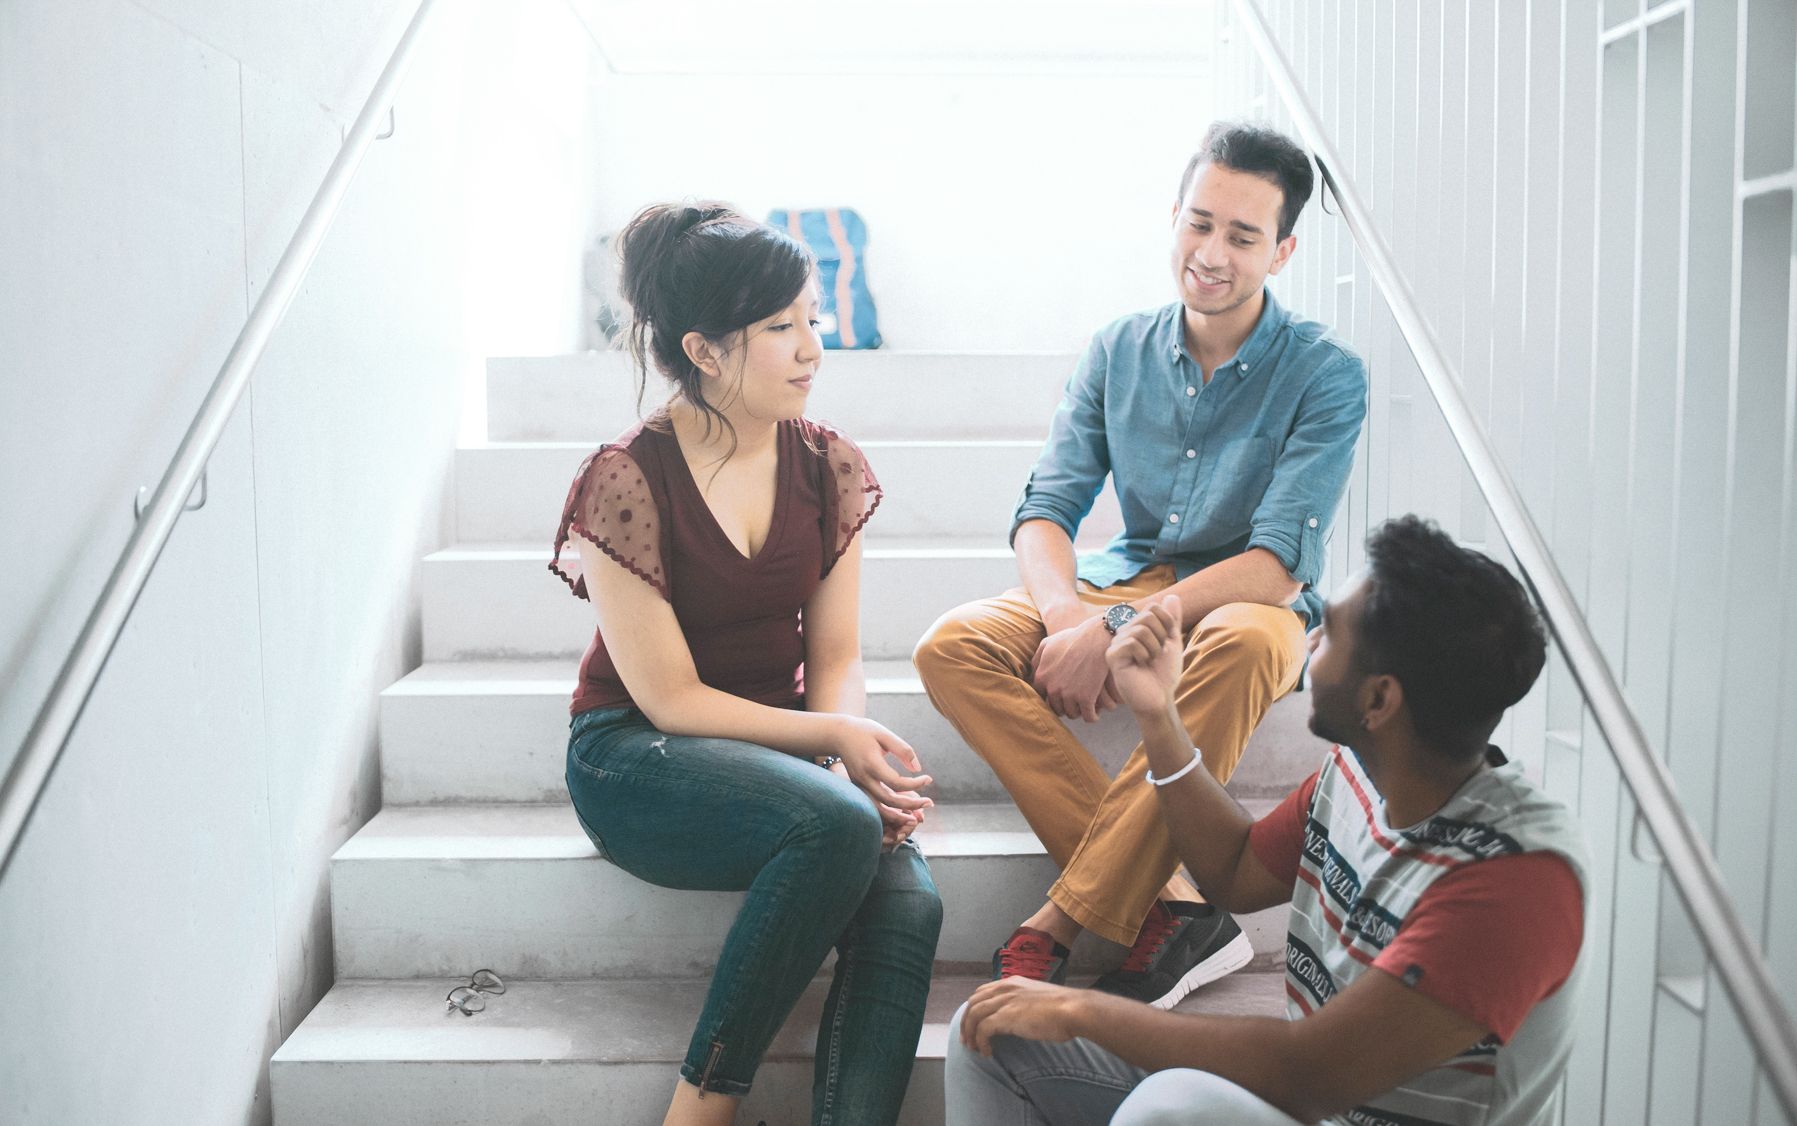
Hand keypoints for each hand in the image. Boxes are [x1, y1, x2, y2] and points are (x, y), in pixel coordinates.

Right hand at [827, 716, 933, 818]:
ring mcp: (859, 785)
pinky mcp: (859, 788)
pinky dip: (888, 812)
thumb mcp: (884, 734)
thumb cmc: (864, 731)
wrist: (838, 735)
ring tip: (915, 818)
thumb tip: (918, 769)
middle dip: (911, 805)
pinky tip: (902, 811)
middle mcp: (864, 779)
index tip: (928, 779)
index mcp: (871, 764)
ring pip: (879, 809)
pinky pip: (874, 805)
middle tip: (929, 803)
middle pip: (889, 801)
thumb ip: (902, 750)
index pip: (896, 783)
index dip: (915, 784)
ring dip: (898, 816)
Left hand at [959, 976, 1091, 1055]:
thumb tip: (1021, 1016)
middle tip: (967, 1039)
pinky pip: (983, 1030)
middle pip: (973, 1003)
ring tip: (974, 1048)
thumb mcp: (1039, 998)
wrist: (1074, 1009)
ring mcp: (1004, 1001)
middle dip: (967, 1022)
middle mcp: (1005, 988)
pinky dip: (981, 1042)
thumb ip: (1025, 1002)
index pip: (982, 992)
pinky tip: (987, 1052)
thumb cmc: (1064, 1007)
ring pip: (973, 1016)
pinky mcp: (1006, 1016)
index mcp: (1012, 982)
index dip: (974, 1008)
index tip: (974, 1023)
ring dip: (970, 1034)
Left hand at [1032, 616, 1120, 721]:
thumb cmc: (1073, 638)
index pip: (1041, 697)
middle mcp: (1052, 689)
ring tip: (1084, 707)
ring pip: (1072, 713)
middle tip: (1073, 702)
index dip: (1050, 698)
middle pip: (1056, 708)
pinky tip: (1095, 713)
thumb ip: (1037, 659)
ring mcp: (1069, 695)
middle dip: (1064, 706)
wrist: (1096, 638)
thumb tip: (1031, 672)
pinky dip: (1092, 717)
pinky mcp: (1086, 699)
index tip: (1059, 697)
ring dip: (1078, 712)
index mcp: (1041, 677)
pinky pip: (1089, 717)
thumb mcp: (1048, 643)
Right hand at [1103, 594, 1184, 715]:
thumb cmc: (1163, 673)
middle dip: (1160, 637)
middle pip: (1147, 616)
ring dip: (1154, 648)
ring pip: (1141, 629)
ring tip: (1148, 661)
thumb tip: (1172, 595)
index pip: (1153, 608)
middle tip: (1156, 655)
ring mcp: (1116, 644)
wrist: (1160, 697)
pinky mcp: (1112, 656)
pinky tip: (1140, 666)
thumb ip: (1171, 620)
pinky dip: (1144, 655)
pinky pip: (1133, 642)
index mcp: (1135, 628)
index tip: (1165, 643)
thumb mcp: (1172, 642)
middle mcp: (1123, 633)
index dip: (1166, 624)